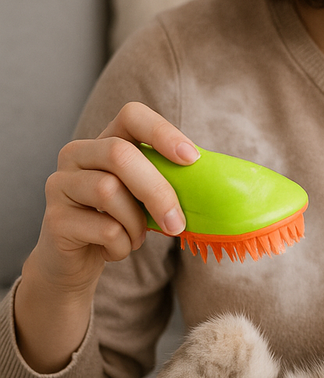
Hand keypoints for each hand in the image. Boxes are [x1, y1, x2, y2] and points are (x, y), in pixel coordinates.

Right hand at [15, 102, 197, 371]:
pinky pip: (102, 228)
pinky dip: (122, 245)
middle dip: (158, 191)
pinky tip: (117, 249)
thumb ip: (167, 181)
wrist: (75, 262)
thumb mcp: (143, 197)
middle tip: (178, 224)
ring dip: (136, 224)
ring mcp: (60, 184)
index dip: (162, 132)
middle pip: (120, 155)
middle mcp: (76, 154)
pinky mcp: (54, 219)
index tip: (191, 159)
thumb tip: (216, 182)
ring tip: (136, 237)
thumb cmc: (118, 222)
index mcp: (103, 141)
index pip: (131, 114)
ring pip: (109, 191)